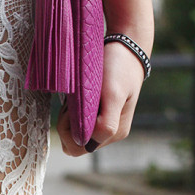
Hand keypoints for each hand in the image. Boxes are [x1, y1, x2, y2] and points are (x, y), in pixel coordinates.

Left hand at [57, 39, 147, 156]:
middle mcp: (109, 133)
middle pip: (74, 144)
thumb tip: (86, 143)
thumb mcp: (113, 95)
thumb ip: (105, 124)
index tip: (74, 108)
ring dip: (68, 118)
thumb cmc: (119, 68)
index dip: (70, 131)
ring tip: (77, 98)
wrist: (126, 46)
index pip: (79, 148)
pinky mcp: (97, 115)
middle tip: (73, 103)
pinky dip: (71, 113)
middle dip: (67, 126)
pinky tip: (78, 98)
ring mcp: (103, 125)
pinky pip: (76, 124)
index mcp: (114, 132)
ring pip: (73, 135)